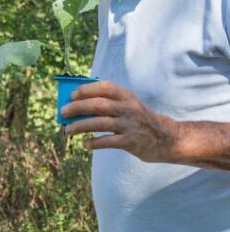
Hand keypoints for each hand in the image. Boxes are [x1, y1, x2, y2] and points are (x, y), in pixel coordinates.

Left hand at [63, 81, 177, 162]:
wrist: (168, 139)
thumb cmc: (140, 121)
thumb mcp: (130, 106)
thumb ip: (110, 104)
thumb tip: (78, 106)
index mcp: (128, 97)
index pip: (105, 87)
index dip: (86, 89)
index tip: (72, 95)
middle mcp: (129, 108)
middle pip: (97, 105)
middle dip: (77, 107)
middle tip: (63, 112)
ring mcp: (130, 125)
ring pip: (99, 123)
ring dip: (79, 126)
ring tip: (67, 130)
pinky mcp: (130, 141)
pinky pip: (107, 141)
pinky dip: (94, 143)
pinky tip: (85, 144)